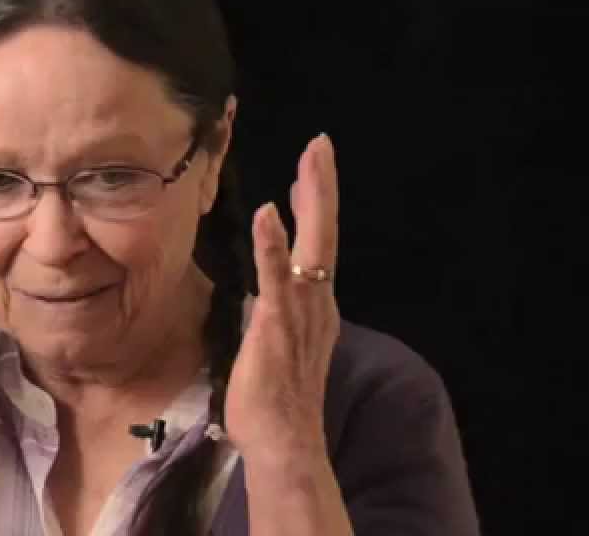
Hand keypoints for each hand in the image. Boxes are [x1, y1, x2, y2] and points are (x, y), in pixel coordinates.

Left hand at [224, 133, 340, 466]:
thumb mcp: (276, 344)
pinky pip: (275, 278)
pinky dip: (273, 244)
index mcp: (315, 307)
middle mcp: (316, 303)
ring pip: (310, 247)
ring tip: (309, 160)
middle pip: (323, 235)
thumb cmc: (274, 400)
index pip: (317, 245)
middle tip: (320, 145)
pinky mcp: (276, 326)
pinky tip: (270, 213)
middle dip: (322, 187)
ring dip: (310, 201)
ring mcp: (300, 313)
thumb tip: (265, 293)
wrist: (285, 443)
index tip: (311, 167)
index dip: (315, 205)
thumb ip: (275, 313)